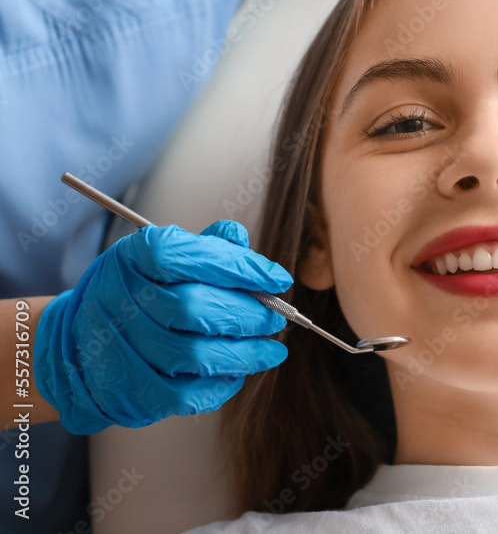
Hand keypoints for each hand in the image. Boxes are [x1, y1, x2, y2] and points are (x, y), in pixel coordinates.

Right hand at [34, 220, 291, 433]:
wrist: (80, 343)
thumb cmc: (137, 291)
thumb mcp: (162, 255)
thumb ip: (205, 247)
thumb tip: (239, 239)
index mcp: (134, 257)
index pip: (193, 257)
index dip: (242, 269)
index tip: (280, 279)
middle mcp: (120, 299)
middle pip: (196, 309)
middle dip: (249, 315)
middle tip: (276, 319)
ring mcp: (120, 348)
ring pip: (196, 356)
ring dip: (246, 355)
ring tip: (271, 350)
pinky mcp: (130, 391)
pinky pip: (186, 394)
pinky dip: (221, 384)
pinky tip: (238, 373)